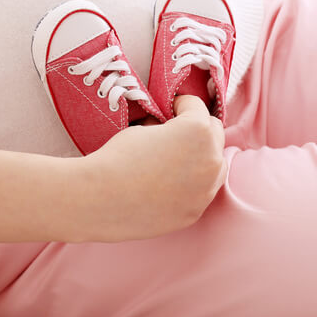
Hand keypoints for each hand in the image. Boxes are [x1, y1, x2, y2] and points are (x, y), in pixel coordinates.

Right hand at [79, 95, 227, 241]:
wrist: (101, 199)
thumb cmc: (118, 157)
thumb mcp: (143, 128)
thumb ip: (165, 127)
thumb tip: (167, 130)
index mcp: (199, 131)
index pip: (196, 106)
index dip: (178, 104)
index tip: (167, 109)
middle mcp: (211, 159)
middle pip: (215, 134)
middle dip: (197, 130)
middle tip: (174, 133)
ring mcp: (206, 190)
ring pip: (215, 165)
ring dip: (201, 158)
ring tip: (175, 160)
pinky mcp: (196, 212)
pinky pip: (202, 191)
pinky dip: (192, 184)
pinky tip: (168, 185)